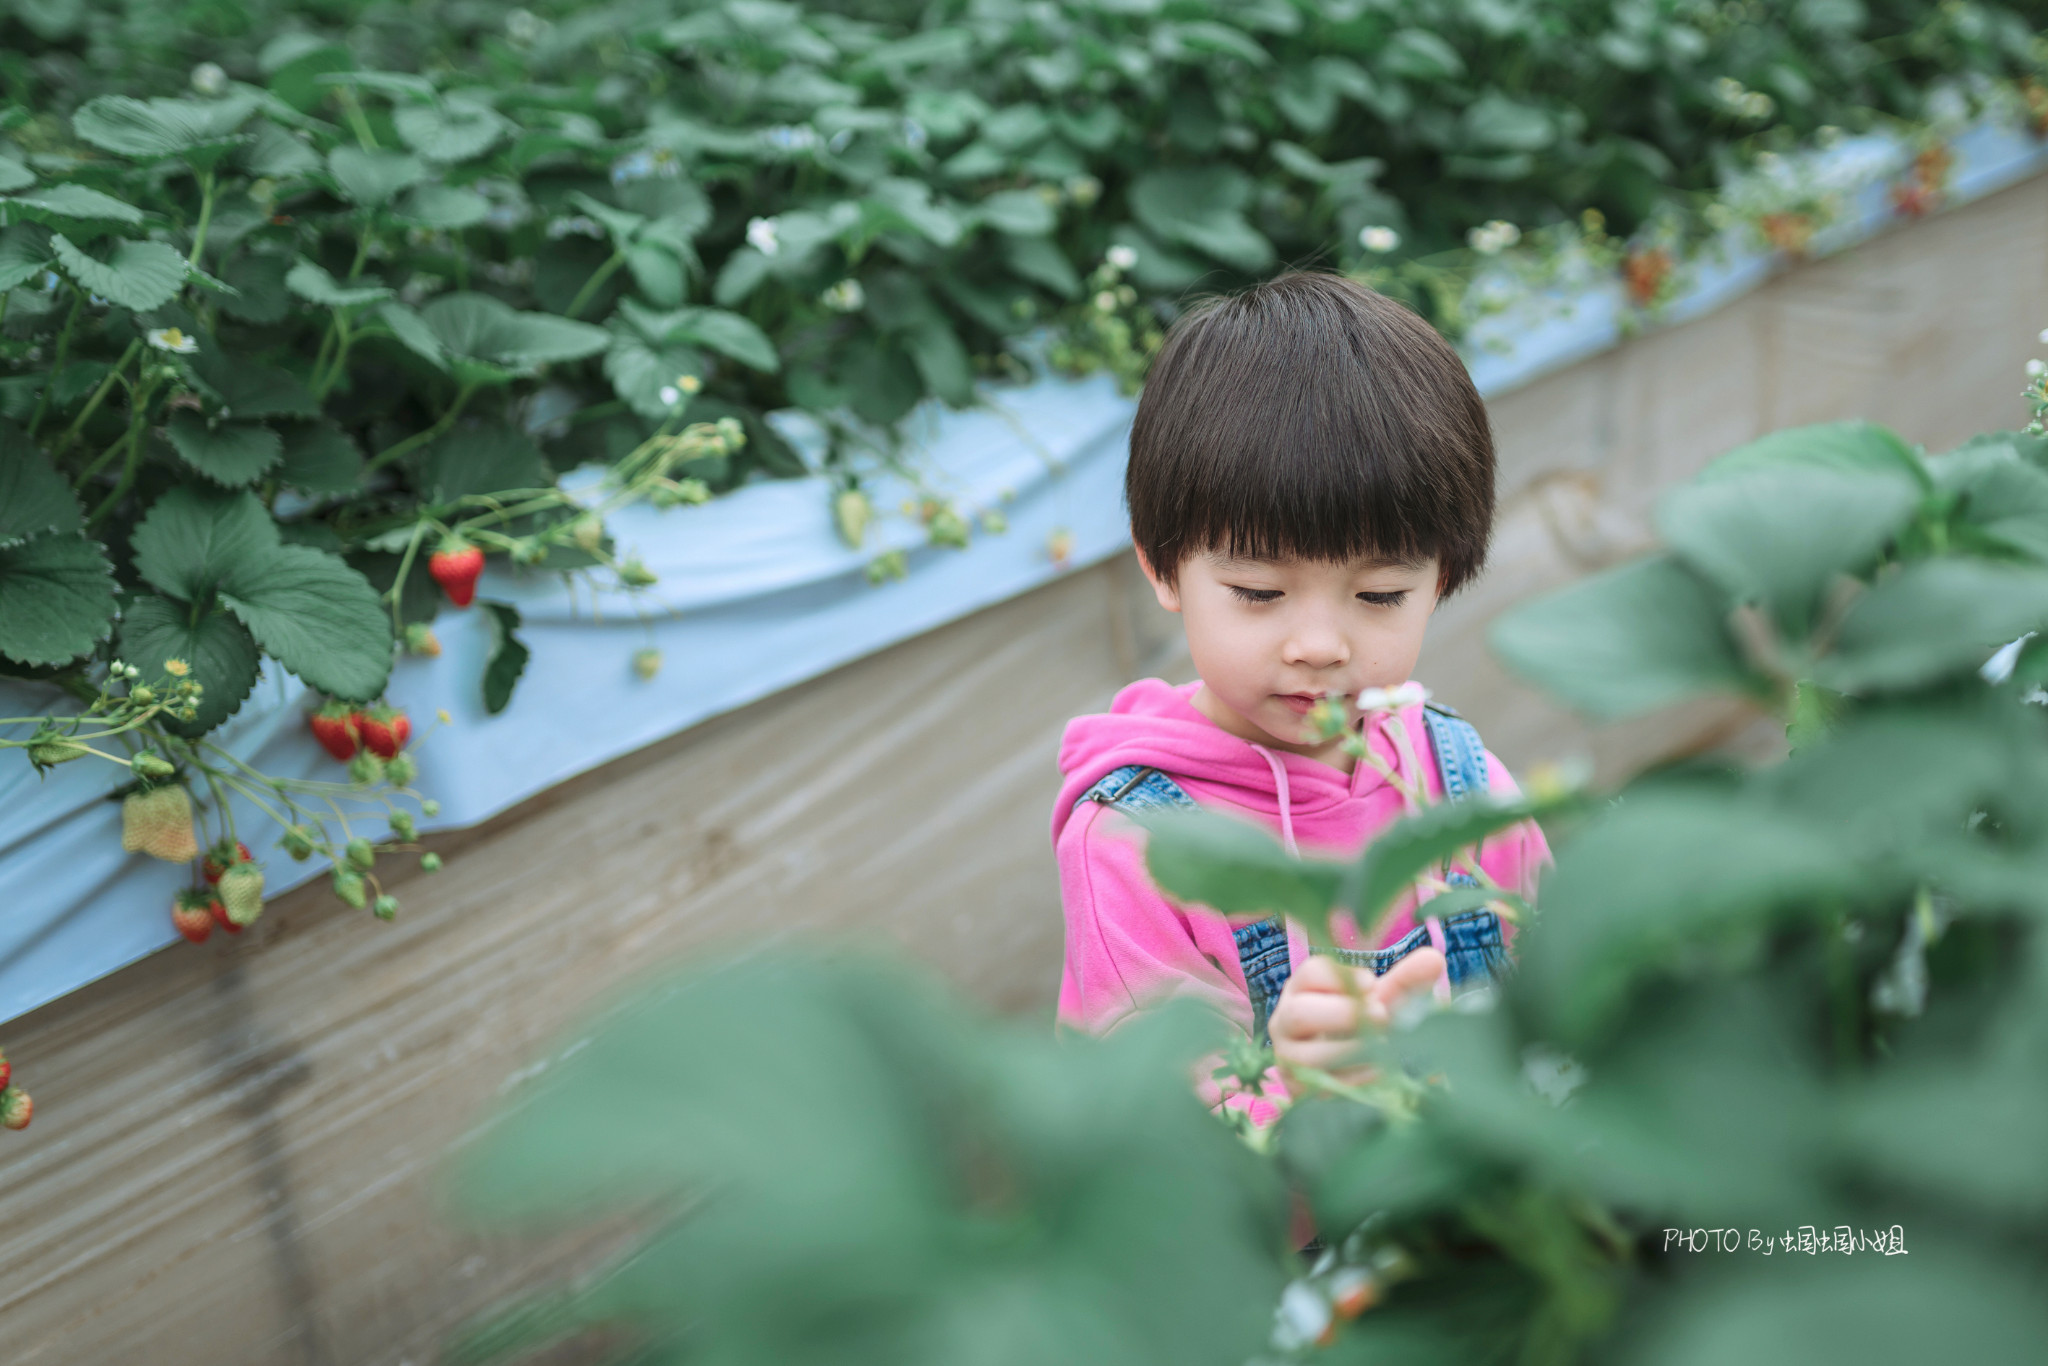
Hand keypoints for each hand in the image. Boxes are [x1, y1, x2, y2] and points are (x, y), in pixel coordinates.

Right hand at [1268, 948, 1444, 1081]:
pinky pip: (1323, 1086)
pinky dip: (1356, 1078)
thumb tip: (1435, 959)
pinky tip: (1379, 1069)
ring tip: (1384, 1046)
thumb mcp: (1380, 999)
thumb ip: (1404, 980)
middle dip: (1345, 1016)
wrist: (1346, 1065)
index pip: (1311, 974)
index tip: (1373, 984)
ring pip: (1310, 1056)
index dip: (1342, 978)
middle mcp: (1285, 1021)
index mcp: (1301, 989)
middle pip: (1301, 1014)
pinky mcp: (1299, 1089)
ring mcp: (1288, 1058)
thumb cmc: (1361, 1022)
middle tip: (1382, 1016)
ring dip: (1353, 1051)